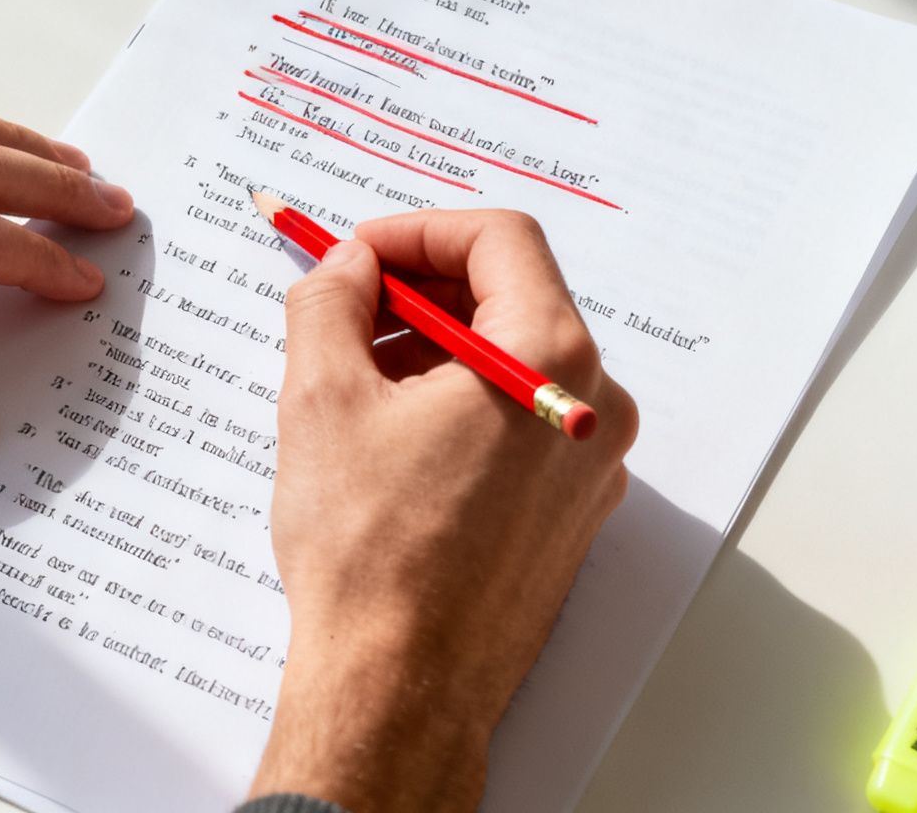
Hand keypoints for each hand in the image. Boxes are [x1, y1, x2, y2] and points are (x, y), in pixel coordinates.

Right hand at [251, 210, 637, 812]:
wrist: (399, 686)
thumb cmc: (370, 553)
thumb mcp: (323, 397)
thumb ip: (331, 301)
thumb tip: (343, 265)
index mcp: (551, 360)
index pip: (499, 239)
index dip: (417, 230)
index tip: (356, 254)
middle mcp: (593, 405)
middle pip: (512, 297)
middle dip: (420, 289)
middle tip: (344, 305)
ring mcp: (588, 463)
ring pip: (512, 362)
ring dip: (433, 348)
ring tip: (352, 377)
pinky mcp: (569, 510)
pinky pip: (519, 421)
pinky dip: (458, 402)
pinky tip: (389, 434)